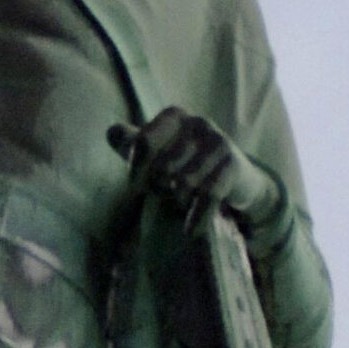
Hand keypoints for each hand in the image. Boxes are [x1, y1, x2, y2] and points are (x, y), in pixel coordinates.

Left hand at [108, 107, 281, 228]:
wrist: (238, 178)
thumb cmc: (187, 162)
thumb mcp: (159, 150)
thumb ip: (132, 143)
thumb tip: (111, 133)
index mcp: (174, 116)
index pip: (144, 142)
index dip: (136, 168)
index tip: (135, 187)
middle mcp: (197, 123)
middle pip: (163, 167)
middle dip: (159, 188)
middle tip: (164, 195)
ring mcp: (218, 142)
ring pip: (184, 183)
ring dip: (179, 201)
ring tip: (180, 202)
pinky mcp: (233, 164)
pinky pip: (208, 195)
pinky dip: (197, 217)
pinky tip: (191, 231)